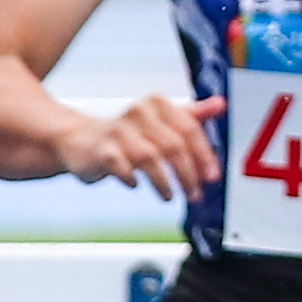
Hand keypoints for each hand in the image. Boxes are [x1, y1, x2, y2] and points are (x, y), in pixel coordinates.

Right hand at [58, 93, 226, 199]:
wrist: (80, 140)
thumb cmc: (128, 133)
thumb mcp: (162, 121)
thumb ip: (192, 115)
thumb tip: (221, 104)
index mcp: (158, 104)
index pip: (189, 129)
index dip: (204, 155)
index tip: (212, 177)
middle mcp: (139, 112)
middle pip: (173, 145)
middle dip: (187, 174)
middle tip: (194, 193)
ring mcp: (118, 130)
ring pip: (150, 157)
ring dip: (164, 182)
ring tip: (169, 196)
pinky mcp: (100, 149)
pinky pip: (120, 165)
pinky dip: (131, 177)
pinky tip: (136, 185)